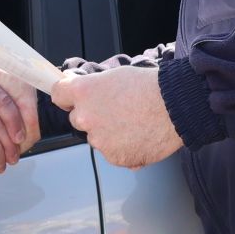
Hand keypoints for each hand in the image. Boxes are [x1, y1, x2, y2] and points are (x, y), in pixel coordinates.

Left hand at [51, 67, 182, 168]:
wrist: (176, 106)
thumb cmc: (150, 87)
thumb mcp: (116, 76)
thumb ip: (93, 86)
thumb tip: (77, 89)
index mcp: (84, 92)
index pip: (58, 95)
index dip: (68, 97)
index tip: (73, 99)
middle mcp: (86, 117)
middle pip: (78, 120)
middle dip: (93, 117)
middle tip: (117, 111)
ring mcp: (99, 140)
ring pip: (97, 138)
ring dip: (109, 134)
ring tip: (134, 123)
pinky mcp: (114, 157)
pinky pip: (113, 153)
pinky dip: (124, 148)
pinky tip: (140, 136)